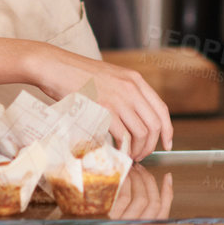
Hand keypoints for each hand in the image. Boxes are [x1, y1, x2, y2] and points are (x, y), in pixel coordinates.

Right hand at [24, 47, 173, 159]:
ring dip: (138, 150)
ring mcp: (118, 98)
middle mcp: (131, 88)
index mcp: (135, 80)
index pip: (161, 109)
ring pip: (141, 132)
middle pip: (154, 124)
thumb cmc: (77, 75)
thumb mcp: (109, 78)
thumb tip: (135, 119)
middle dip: (151, 145)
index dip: (168, 130)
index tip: (167, 144)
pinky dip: (125, 149)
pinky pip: (123, 136)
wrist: (55, 67)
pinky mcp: (104, 109)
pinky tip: (119, 153)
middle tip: (142, 156)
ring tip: (130, 156)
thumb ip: (125, 93)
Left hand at [107, 165, 173, 219]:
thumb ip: (140, 212)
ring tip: (132, 170)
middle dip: (148, 181)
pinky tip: (123, 177)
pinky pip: (123, 197)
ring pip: (139, 198)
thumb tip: (150, 189)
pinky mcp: (110, 220)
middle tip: (142, 169)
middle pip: (151, 202)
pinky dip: (126, 184)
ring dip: (137, 179)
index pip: (162, 211)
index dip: (167, 192)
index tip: (167, 177)